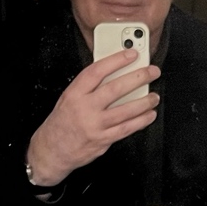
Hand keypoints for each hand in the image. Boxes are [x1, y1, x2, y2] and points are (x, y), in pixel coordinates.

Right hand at [27, 54, 160, 186]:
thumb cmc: (61, 123)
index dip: (116, 60)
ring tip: (154, 96)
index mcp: (74, 94)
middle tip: (151, 72)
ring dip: (144, 102)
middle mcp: (85, 109)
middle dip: (138, 78)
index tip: (131, 54)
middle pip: (115, 89)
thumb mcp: (68, 98)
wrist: (52, 151)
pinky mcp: (103, 140)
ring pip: (125, 110)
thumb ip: (89, 87)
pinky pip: (126, 129)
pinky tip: (149, 115)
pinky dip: (141, 121)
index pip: (97, 71)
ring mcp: (95, 126)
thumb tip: (115, 73)